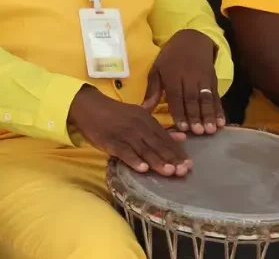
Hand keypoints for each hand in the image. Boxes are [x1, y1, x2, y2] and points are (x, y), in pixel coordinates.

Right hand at [68, 86, 190, 176]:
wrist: (89, 107)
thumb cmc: (116, 114)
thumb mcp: (140, 116)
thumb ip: (161, 129)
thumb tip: (182, 138)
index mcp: (147, 120)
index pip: (165, 138)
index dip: (177, 152)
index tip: (189, 165)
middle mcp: (139, 126)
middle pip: (157, 145)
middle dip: (171, 159)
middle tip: (184, 171)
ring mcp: (125, 134)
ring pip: (144, 149)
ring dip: (157, 161)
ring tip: (169, 172)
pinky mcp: (111, 141)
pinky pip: (125, 152)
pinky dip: (134, 160)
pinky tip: (143, 169)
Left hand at [142, 30, 223, 135]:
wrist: (191, 39)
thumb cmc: (170, 57)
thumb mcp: (157, 69)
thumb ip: (152, 90)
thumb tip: (144, 110)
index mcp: (172, 75)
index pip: (176, 95)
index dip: (180, 111)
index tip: (183, 127)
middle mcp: (189, 77)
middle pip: (193, 98)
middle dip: (197, 116)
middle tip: (200, 132)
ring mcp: (203, 79)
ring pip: (206, 98)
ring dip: (210, 114)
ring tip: (212, 129)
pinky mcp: (213, 80)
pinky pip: (216, 96)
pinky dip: (219, 109)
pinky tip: (222, 121)